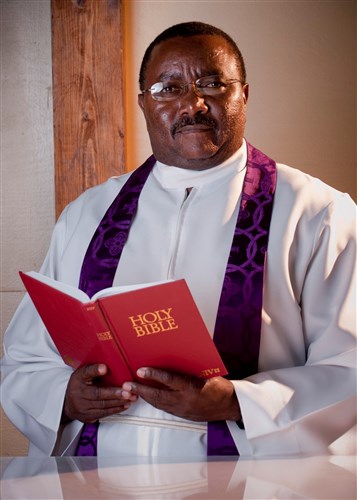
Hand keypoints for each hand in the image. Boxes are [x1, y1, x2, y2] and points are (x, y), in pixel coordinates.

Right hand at [62, 364, 136, 423]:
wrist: (68, 403)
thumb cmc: (77, 386)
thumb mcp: (81, 374)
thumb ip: (92, 370)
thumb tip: (104, 367)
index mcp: (78, 383)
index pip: (86, 375)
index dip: (95, 371)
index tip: (104, 368)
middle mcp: (79, 397)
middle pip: (99, 395)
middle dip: (116, 394)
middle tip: (129, 391)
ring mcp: (83, 409)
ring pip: (103, 406)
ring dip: (119, 402)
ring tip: (130, 398)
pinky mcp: (88, 417)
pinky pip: (104, 414)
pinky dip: (115, 410)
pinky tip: (124, 405)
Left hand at [122, 367, 240, 421]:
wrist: (229, 405)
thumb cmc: (218, 385)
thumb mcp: (204, 372)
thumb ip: (187, 368)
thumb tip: (168, 359)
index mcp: (193, 386)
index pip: (170, 379)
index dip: (154, 374)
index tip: (140, 369)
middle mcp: (186, 400)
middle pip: (159, 395)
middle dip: (141, 390)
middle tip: (126, 385)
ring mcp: (183, 410)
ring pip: (159, 403)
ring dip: (144, 396)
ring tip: (131, 390)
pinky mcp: (183, 415)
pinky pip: (164, 408)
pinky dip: (154, 401)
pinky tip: (147, 396)